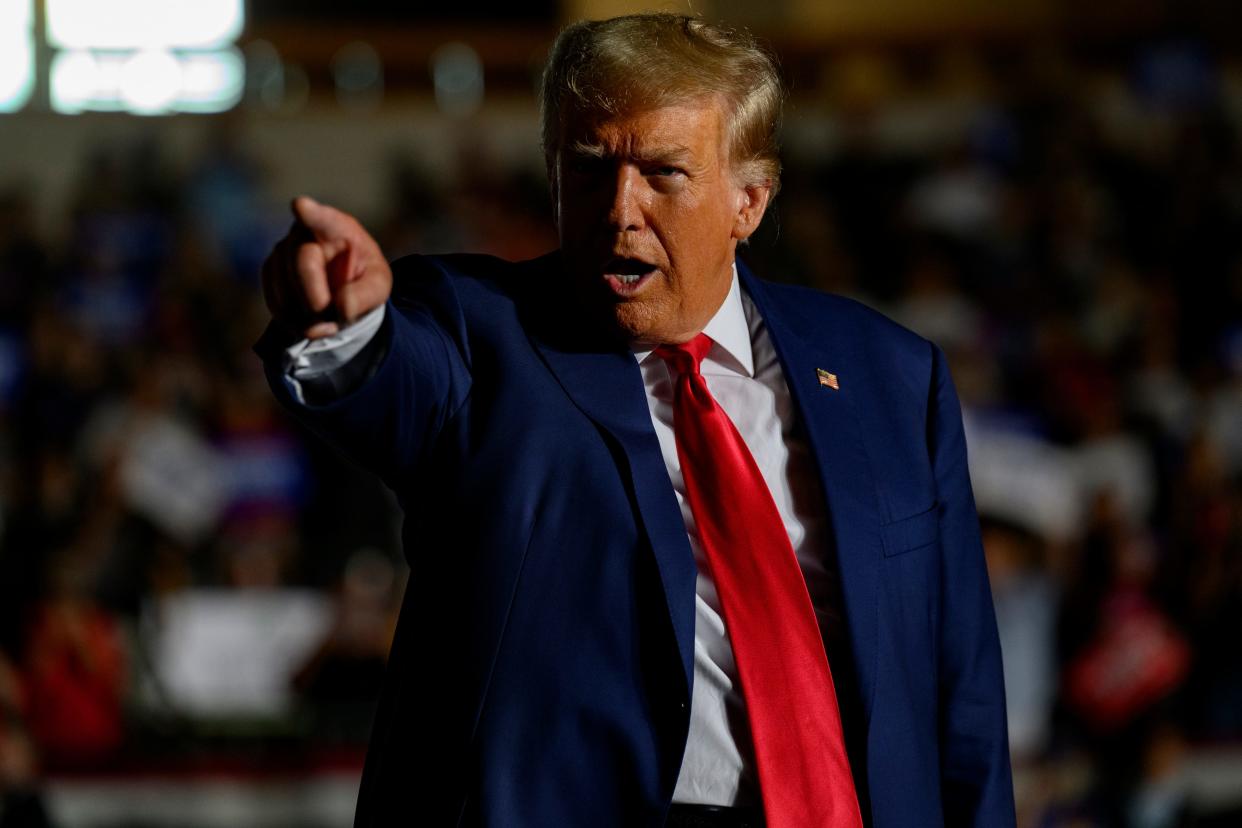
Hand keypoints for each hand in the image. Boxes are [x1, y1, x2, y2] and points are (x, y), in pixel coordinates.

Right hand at [261, 196, 392, 338]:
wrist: (340, 294)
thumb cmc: (362, 280)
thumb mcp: (378, 286)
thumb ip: (366, 295)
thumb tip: (341, 306)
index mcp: (338, 229)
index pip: (324, 219)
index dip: (313, 214)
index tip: (301, 206)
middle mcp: (305, 233)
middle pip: (303, 264)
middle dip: (318, 299)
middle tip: (338, 317)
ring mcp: (282, 251)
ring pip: (286, 291)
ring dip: (311, 317)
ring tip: (330, 317)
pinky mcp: (270, 272)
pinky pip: (277, 306)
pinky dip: (297, 324)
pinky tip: (313, 322)